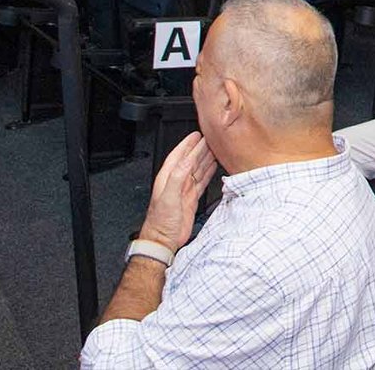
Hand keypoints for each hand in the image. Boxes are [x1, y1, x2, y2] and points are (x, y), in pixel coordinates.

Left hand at [139, 131, 216, 252]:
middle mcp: (176, 182)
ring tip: (215, 149)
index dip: (187, 144)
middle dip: (199, 148)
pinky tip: (214, 167)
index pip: (178, 156)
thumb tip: (187, 160)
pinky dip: (208, 173)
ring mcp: (184, 190)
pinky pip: (201, 182)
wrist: (163, 240)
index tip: (197, 135)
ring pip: (197, 170)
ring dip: (206, 159)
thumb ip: (177, 177)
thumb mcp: (168, 196)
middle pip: (190, 160)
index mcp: (167, 178)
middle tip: (210, 138)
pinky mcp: (191, 199)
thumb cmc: (160, 221)